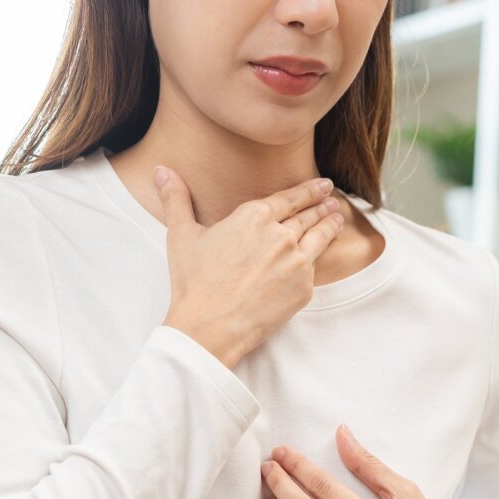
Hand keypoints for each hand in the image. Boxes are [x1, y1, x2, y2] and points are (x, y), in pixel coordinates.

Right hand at [154, 165, 344, 368]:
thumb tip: (161, 171)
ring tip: (337, 218)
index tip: (322, 185)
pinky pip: (315, 268)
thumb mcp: (181, 235)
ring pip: (320, 237)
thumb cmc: (194, 282)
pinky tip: (323, 254)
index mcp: (254, 216)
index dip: (308, 190)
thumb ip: (176, 199)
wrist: (209, 327)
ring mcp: (296, 262)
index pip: (289, 198)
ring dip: (330, 225)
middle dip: (321, 205)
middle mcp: (281, 234)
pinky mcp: (304, 288)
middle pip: (308, 216)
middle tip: (332, 198)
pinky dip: (321, 257)